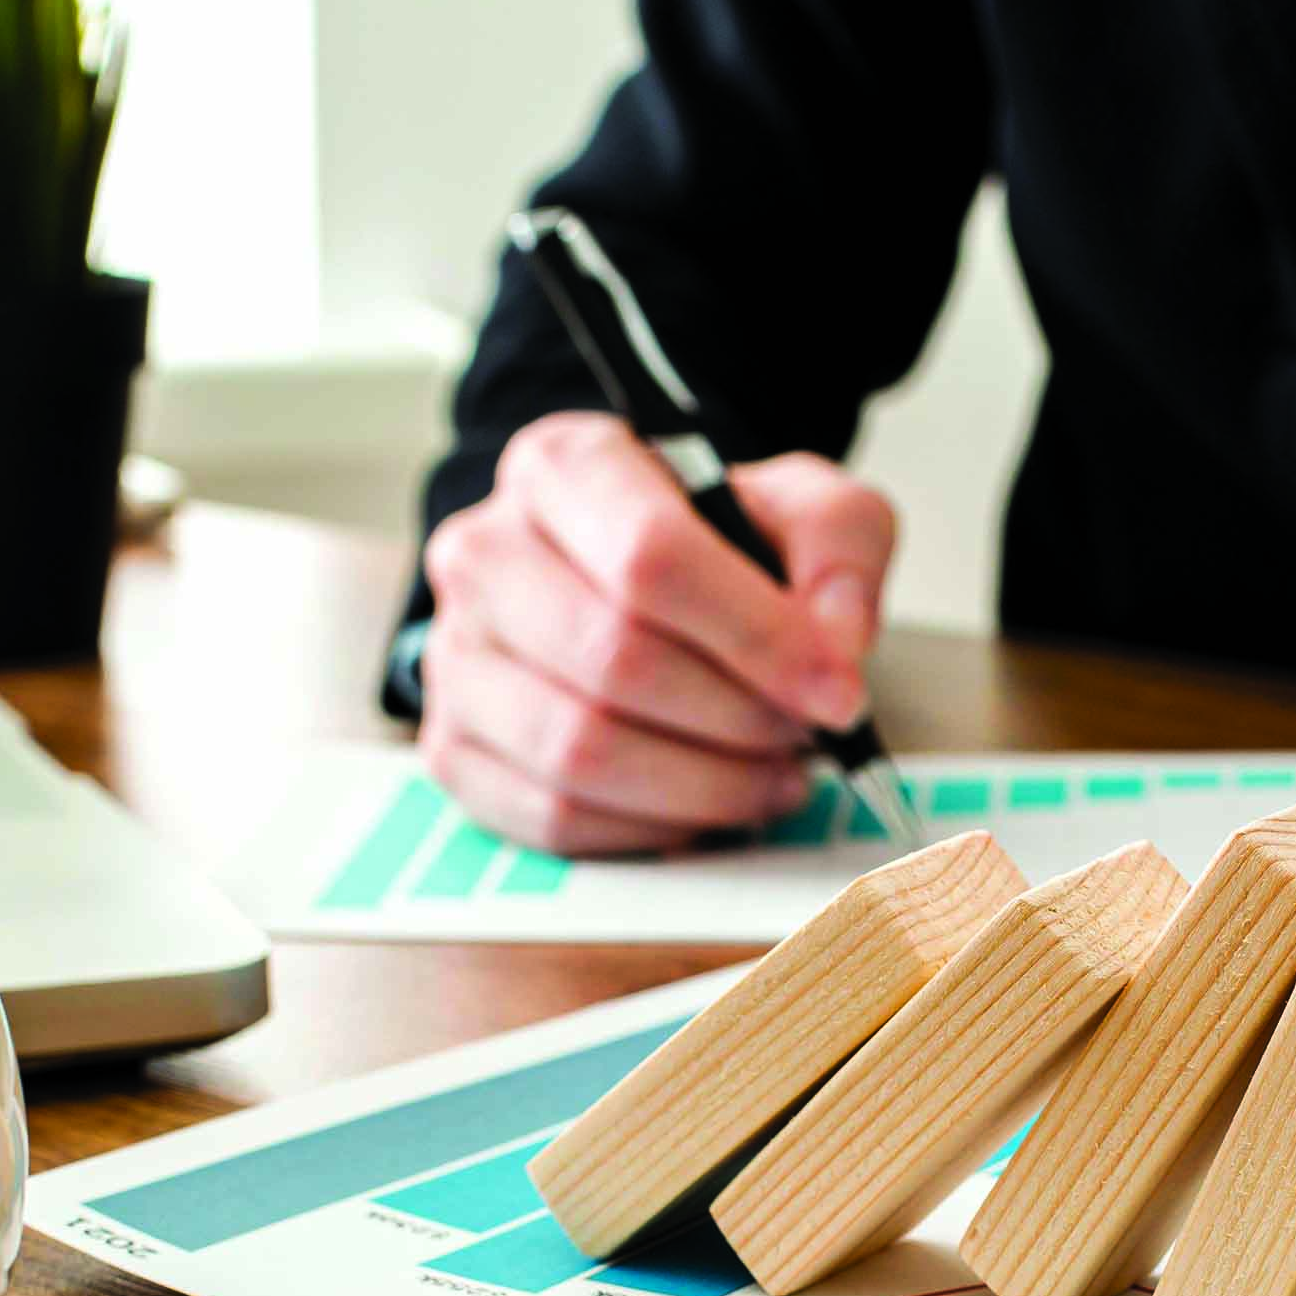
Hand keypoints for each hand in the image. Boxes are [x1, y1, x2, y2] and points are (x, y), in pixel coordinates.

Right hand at [417, 411, 895, 852]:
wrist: (642, 588)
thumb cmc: (721, 549)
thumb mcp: (805, 510)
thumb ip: (839, 552)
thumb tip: (833, 648)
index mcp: (565, 466)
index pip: (652, 555)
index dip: (760, 638)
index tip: (839, 692)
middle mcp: (486, 551)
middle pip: (615, 658)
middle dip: (738, 717)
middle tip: (805, 735)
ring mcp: (457, 655)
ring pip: (579, 749)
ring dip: (704, 784)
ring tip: (772, 774)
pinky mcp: (455, 747)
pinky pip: (552, 817)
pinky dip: (652, 828)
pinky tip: (710, 804)